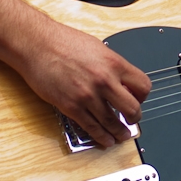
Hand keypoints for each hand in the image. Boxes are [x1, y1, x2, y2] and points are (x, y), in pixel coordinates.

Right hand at [14, 21, 151, 147]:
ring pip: (112, 122)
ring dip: (119, 132)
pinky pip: (91, 127)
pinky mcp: (71, 106)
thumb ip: (111, 66)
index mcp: (114, 63)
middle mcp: (104, 80)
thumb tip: (121, 80)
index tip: (138, 100)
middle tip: (132, 120)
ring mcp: (88, 95)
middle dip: (134, 118)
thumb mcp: (98, 48)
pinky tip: (105, 139)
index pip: (142, 86)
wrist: (37, 44)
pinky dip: (101, 136)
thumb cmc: (63, 42)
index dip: (142, 97)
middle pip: (132, 108)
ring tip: (122, 135)